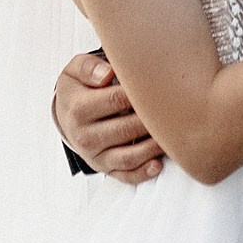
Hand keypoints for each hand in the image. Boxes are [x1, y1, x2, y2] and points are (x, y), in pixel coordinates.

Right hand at [52, 48, 162, 182]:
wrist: (66, 113)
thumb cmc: (78, 88)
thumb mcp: (75, 70)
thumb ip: (89, 67)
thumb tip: (106, 74)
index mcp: (78, 108)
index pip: (116, 100)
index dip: (141, 92)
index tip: (160, 86)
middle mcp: (85, 135)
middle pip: (126, 129)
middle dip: (152, 120)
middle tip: (176, 109)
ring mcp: (95, 155)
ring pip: (129, 156)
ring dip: (153, 148)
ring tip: (171, 134)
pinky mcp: (104, 167)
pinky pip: (125, 175)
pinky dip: (143, 172)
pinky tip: (158, 164)